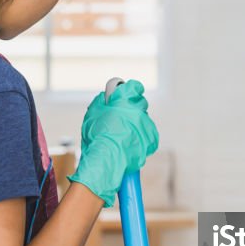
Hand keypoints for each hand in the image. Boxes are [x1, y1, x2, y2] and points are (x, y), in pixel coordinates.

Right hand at [68, 80, 159, 205]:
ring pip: (143, 121)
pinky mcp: (152, 139)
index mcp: (125, 99)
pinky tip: (130, 144)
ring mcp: (147, 124)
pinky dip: (141, 138)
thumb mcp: (93, 113)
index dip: (129, 91)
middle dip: (132, 109)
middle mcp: (139, 109)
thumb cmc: (97, 136)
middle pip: (140, 104)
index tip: (125, 96)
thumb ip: (101, 101)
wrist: (107, 158)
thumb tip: (105, 98)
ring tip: (123, 136)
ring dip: (136, 125)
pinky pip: (148, 135)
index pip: (134, 87)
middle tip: (121, 119)